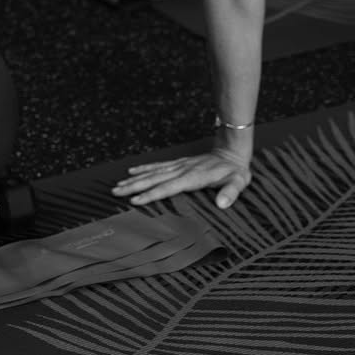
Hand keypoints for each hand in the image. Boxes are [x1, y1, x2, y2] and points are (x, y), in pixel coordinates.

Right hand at [112, 148, 251, 208]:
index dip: (151, 194)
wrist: (232, 151)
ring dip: (135, 179)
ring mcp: (179, 166)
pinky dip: (144, 168)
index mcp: (193, 177)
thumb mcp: (238, 182)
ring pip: (153, 172)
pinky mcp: (179, 163)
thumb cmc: (235, 171)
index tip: (135, 200)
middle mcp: (182, 170)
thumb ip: (230, 192)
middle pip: (154, 179)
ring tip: (118, 185)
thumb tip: (222, 203)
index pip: (168, 187)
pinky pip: (158, 166)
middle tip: (116, 191)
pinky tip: (132, 171)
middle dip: (134, 186)